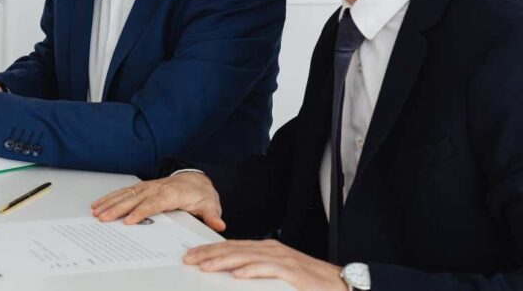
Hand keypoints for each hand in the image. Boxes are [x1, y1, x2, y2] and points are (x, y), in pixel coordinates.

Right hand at [91, 172, 225, 229]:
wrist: (197, 179)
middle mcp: (157, 188)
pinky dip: (110, 197)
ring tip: (96, 211)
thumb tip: (219, 223)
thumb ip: (212, 215)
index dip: (141, 212)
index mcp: (172, 193)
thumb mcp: (210, 204)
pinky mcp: (142, 187)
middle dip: (117, 208)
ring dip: (110, 202)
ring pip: (126, 194)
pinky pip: (124, 192)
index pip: (153, 203)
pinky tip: (99, 203)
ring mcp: (148, 186)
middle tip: (103, 217)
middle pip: (134, 199)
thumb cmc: (201, 193)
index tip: (129, 221)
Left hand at [184, 240, 343, 290]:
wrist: (340, 284)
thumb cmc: (308, 281)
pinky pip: (269, 270)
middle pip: (234, 249)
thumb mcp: (277, 273)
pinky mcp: (292, 271)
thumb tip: (233, 275)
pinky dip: (252, 271)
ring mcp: (282, 259)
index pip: (232, 247)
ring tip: (206, 266)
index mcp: (266, 249)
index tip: (192, 256)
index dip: (211, 250)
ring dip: (224, 261)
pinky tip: (238, 274)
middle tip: (190, 259)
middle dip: (210, 254)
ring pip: (247, 257)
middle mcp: (272, 250)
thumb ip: (257, 271)